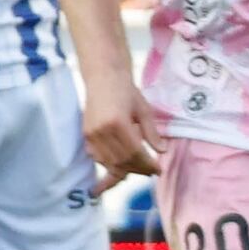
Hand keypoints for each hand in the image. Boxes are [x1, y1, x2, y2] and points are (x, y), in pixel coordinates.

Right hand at [81, 67, 163, 184]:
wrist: (103, 78)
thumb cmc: (126, 91)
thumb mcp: (144, 110)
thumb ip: (152, 133)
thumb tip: (162, 151)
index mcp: (118, 123)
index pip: (134, 153)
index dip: (147, 164)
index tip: (159, 169)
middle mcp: (101, 131)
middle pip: (121, 161)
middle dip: (138, 169)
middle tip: (151, 171)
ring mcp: (91, 134)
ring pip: (109, 162)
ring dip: (125, 170)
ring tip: (138, 170)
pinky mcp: (86, 135)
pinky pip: (98, 157)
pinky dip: (110, 164)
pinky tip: (121, 164)